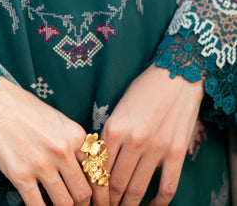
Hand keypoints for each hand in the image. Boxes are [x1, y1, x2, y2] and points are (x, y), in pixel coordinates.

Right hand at [0, 76, 105, 205]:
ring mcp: (41, 165)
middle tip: (76, 204)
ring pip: (64, 204)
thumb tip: (83, 167)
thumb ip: (72, 142)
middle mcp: (62, 151)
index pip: (96, 171)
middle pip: (83, 193)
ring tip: (58, 204)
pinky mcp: (21, 176)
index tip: (91, 194)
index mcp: (74, 135)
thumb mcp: (56, 119)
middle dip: (82, 203)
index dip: (95, 187)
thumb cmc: (23, 107)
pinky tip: (40, 205)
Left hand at [101, 63, 203, 205]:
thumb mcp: (118, 108)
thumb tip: (98, 162)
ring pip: (137, 189)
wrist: (175, 75)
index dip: (94, 189)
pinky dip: (158, 203)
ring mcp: (156, 148)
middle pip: (115, 183)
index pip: (97, 168)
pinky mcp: (176, 152)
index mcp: (114, 127)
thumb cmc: (143, 89)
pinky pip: (167, 187)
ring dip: (128, 204)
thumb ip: (109, 134)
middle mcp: (133, 140)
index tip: (92, 198)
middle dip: (108, 201)